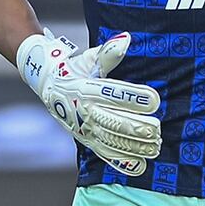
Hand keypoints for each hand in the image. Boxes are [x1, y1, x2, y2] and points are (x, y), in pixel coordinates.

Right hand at [16, 28, 161, 175]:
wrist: (48, 84)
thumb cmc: (74, 68)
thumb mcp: (88, 58)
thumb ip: (108, 52)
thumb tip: (126, 39)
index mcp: (84, 88)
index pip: (111, 93)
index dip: (133, 97)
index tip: (155, 99)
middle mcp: (82, 110)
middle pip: (111, 121)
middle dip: (135, 127)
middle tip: (156, 129)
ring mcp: (84, 128)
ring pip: (110, 140)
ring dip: (133, 146)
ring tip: (154, 146)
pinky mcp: (86, 139)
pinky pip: (105, 153)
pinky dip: (122, 161)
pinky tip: (141, 166)